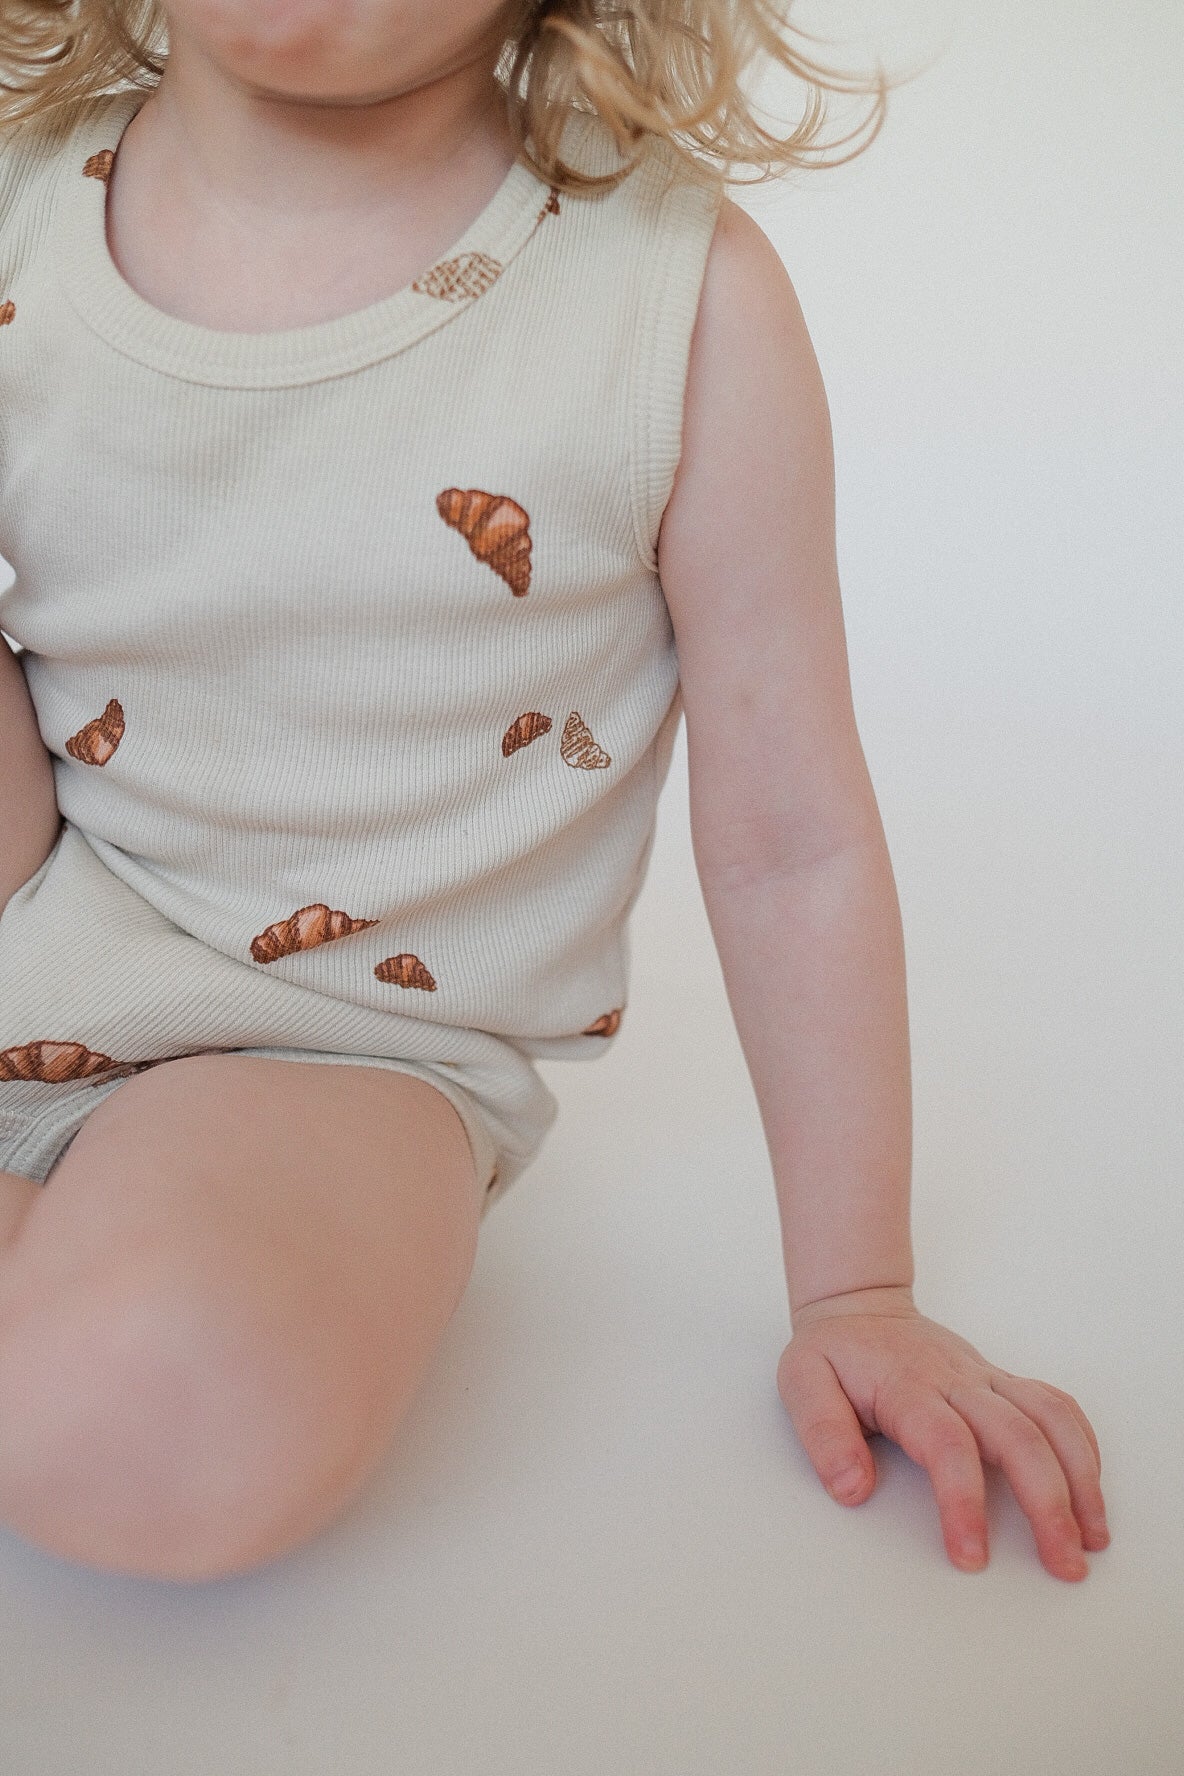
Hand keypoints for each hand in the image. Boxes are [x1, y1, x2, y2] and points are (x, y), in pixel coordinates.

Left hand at [776, 1285, 1109, 1579]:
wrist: (859, 1305)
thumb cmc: (832, 1352)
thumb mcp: (802, 1382)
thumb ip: (823, 1433)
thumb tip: (852, 1489)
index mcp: (907, 1387)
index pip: (947, 1444)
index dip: (963, 1501)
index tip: (972, 1556)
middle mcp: (957, 1381)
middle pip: (1018, 1437)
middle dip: (1048, 1504)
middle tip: (1064, 1565)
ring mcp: (985, 1378)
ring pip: (1050, 1418)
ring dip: (1080, 1477)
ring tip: (1091, 1539)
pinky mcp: (1001, 1381)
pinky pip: (1055, 1404)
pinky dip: (1082, 1445)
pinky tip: (1089, 1490)